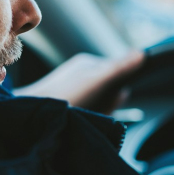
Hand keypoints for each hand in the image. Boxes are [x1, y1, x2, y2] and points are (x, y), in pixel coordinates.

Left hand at [14, 51, 143, 112]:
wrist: (32, 116)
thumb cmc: (64, 96)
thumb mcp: (97, 81)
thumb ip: (119, 68)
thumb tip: (142, 54)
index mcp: (87, 64)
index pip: (117, 72)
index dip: (120, 88)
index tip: (116, 97)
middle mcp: (80, 76)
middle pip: (109, 91)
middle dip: (109, 104)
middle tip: (97, 110)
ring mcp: (73, 91)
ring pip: (99, 105)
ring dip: (99, 114)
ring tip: (86, 116)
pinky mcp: (66, 106)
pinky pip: (88, 113)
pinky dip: (89, 119)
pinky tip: (80, 120)